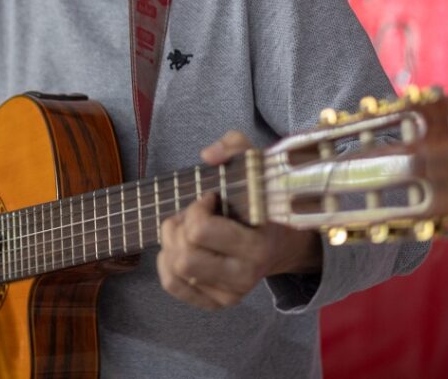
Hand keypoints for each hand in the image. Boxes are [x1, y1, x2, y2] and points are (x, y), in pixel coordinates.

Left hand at [157, 131, 320, 309]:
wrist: (281, 240)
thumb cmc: (261, 199)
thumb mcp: (255, 165)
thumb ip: (234, 147)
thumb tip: (208, 156)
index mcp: (257, 244)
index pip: (201, 230)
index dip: (197, 206)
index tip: (211, 197)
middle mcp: (245, 274)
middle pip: (184, 255)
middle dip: (180, 226)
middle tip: (195, 214)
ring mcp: (231, 292)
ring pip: (176, 269)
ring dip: (172, 243)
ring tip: (188, 230)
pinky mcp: (216, 301)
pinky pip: (172, 285)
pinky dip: (166, 263)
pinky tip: (181, 247)